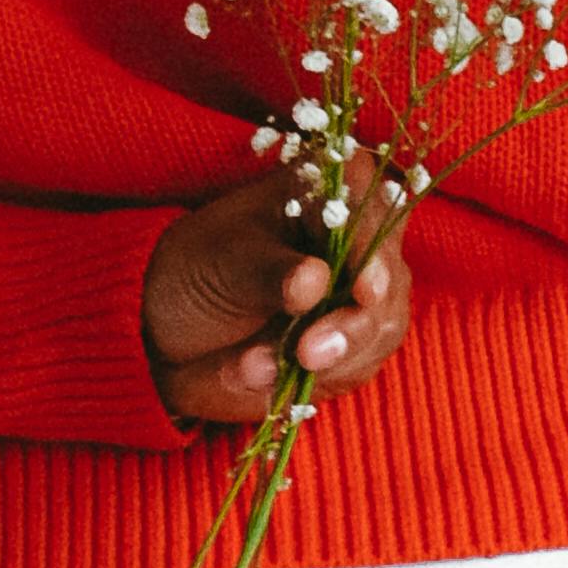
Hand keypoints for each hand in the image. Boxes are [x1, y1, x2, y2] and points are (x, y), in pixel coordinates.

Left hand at [141, 156, 416, 436]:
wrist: (178, 329)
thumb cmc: (198, 273)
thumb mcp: (219, 263)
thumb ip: (265, 271)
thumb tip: (313, 281)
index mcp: (327, 189)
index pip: (369, 209)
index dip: (374, 249)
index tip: (365, 292)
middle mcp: (360, 236)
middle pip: (389, 277)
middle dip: (355, 323)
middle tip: (308, 353)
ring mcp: (364, 292)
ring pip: (382, 328)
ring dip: (329, 359)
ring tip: (255, 368)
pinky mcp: (357, 342)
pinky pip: (358, 365)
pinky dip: (315, 378)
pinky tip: (262, 374)